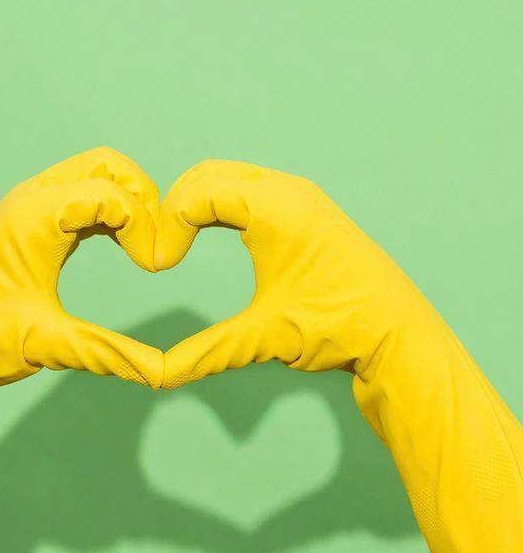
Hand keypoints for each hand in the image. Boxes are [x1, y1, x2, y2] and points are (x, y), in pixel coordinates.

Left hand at [0, 147, 163, 552]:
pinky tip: (120, 245)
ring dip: (126, 201)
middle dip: (142, 197)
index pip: (112, 194)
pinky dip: (107, 211)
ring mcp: (28, 207)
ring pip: (92, 176)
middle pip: (106, 165)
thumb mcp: (46, 345)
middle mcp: (31, 199)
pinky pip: (78, 198)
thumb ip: (107, 353)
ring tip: (142, 247)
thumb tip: (161, 374)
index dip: (146, 225)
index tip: (155, 268)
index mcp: (35, 217)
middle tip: (155, 245)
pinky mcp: (29, 223)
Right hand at [155, 158, 424, 388]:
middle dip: (176, 207)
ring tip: (181, 244)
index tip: (160, 267)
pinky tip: (215, 236)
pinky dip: (222, 205)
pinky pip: (250, 190)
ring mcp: (301, 197)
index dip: (167, 226)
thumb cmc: (336, 329)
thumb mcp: (262, 338)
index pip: (197, 192)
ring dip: (199, 204)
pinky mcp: (307, 211)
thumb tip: (154, 377)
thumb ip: (202, 353)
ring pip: (229, 178)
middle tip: (163, 251)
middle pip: (207, 174)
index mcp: (275, 207)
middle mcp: (288, 190)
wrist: (397, 334)